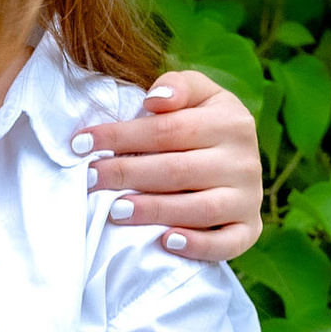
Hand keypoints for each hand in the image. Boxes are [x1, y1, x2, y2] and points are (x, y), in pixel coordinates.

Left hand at [72, 70, 262, 265]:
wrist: (240, 162)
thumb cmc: (205, 125)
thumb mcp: (199, 96)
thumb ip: (179, 86)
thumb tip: (154, 100)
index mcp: (232, 122)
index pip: (169, 130)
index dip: (122, 135)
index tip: (81, 144)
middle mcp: (245, 160)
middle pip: (178, 169)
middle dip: (128, 174)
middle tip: (91, 180)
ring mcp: (248, 198)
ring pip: (200, 208)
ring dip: (155, 210)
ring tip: (116, 210)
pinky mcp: (249, 229)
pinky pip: (227, 243)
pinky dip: (197, 245)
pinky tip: (166, 242)